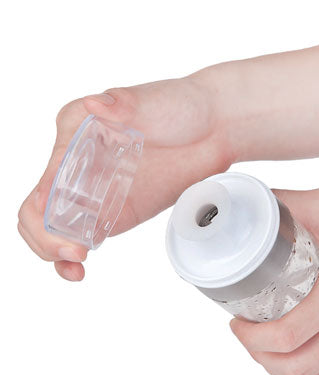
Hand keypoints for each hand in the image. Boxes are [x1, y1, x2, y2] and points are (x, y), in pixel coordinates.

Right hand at [18, 76, 230, 279]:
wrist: (216, 130)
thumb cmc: (182, 106)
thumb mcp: (153, 101)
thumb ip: (124, 104)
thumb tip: (96, 105)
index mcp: (76, 134)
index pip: (47, 176)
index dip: (45, 205)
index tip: (60, 225)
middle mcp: (79, 165)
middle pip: (41, 209)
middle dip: (45, 236)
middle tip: (74, 253)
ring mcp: (97, 192)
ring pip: (55, 227)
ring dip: (53, 250)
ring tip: (75, 267)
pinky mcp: (116, 211)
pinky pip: (85, 235)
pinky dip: (74, 254)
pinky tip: (79, 267)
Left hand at [230, 172, 318, 374]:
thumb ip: (279, 206)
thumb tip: (243, 211)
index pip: (285, 336)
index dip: (250, 338)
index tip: (237, 323)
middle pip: (298, 367)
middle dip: (260, 356)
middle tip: (247, 336)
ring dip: (285, 370)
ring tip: (269, 349)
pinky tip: (304, 364)